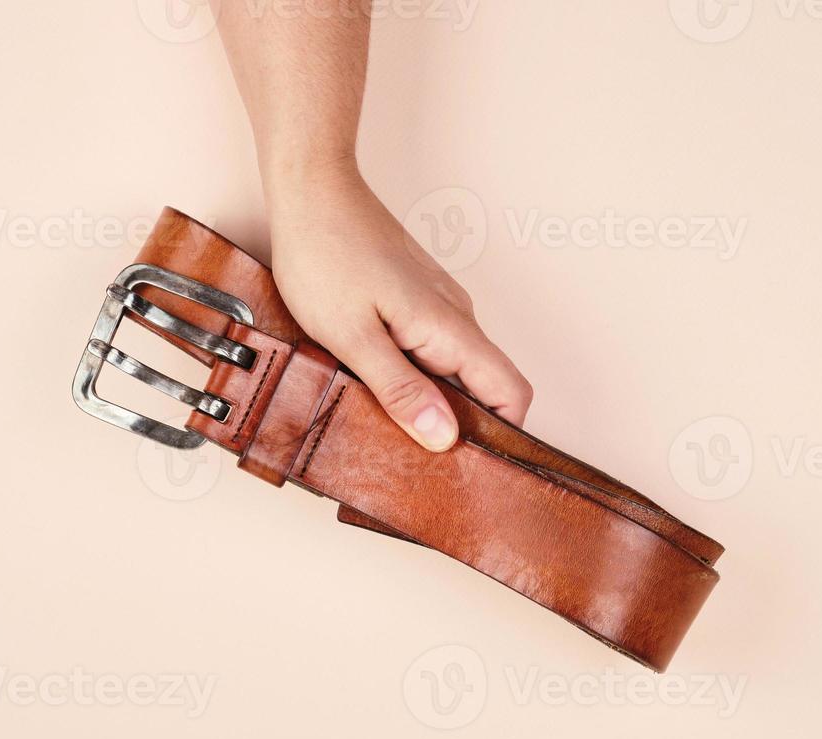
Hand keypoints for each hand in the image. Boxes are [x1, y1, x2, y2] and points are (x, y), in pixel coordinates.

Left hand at [265, 161, 532, 450]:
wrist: (311, 189)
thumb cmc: (324, 252)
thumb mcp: (352, 336)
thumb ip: (399, 389)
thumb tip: (443, 436)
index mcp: (449, 328)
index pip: (511, 393)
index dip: (503, 436)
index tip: (472, 467)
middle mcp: (455, 317)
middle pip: (484, 388)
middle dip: (459, 428)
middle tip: (415, 458)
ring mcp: (437, 306)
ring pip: (454, 370)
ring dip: (430, 401)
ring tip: (388, 425)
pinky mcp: (416, 299)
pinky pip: (431, 350)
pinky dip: (414, 376)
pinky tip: (375, 385)